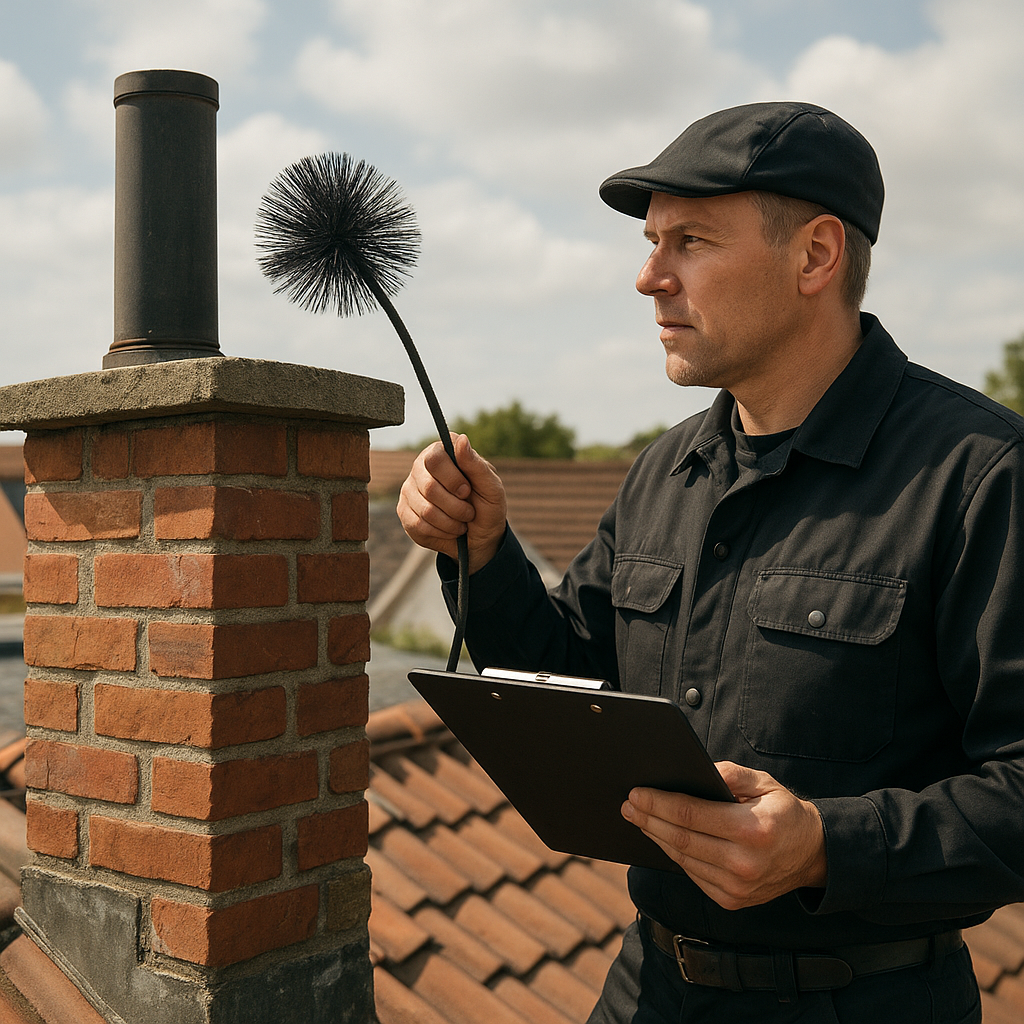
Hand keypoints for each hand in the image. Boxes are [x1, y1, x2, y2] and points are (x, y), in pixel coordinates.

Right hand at [397, 433, 507, 572]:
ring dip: (450, 522)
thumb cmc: (487, 506)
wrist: (480, 536)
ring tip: (462, 522)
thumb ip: (476, 464)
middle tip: (469, 512)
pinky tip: (449, 530)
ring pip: (425, 509)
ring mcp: (409, 489)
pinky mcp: (404, 512)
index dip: (452, 478)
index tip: (467, 491)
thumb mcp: (491, 486)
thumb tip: (462, 439)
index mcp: (442, 452)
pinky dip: (441, 532)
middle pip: (428, 486)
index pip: (435, 458)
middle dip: (455, 506)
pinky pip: (418, 525)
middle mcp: (421, 467)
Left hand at [621, 761, 826, 910]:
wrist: (813, 855)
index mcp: (752, 830)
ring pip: (682, 859)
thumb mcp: (764, 783)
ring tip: (639, 818)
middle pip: (680, 839)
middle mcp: (744, 864)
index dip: (659, 803)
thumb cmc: (784, 813)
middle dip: (648, 819)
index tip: (636, 793)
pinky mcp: (731, 900)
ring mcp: (737, 887)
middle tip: (628, 804)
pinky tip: (661, 838)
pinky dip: (674, 855)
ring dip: (655, 837)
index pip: (691, 815)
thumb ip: (730, 774)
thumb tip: (695, 770)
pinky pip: (692, 874)